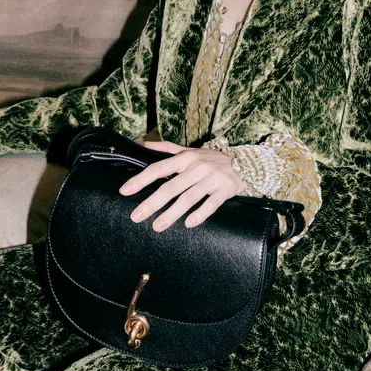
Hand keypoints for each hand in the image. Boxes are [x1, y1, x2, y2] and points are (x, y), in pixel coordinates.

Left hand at [118, 141, 245, 231]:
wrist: (245, 163)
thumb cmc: (212, 159)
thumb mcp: (190, 150)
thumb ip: (167, 148)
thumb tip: (145, 144)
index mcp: (185, 158)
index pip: (158, 168)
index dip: (141, 179)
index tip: (125, 191)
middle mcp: (196, 167)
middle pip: (170, 187)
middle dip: (151, 202)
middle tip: (136, 216)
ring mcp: (211, 179)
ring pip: (188, 198)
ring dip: (172, 214)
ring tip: (157, 227)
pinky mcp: (224, 190)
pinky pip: (211, 204)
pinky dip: (200, 214)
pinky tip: (188, 224)